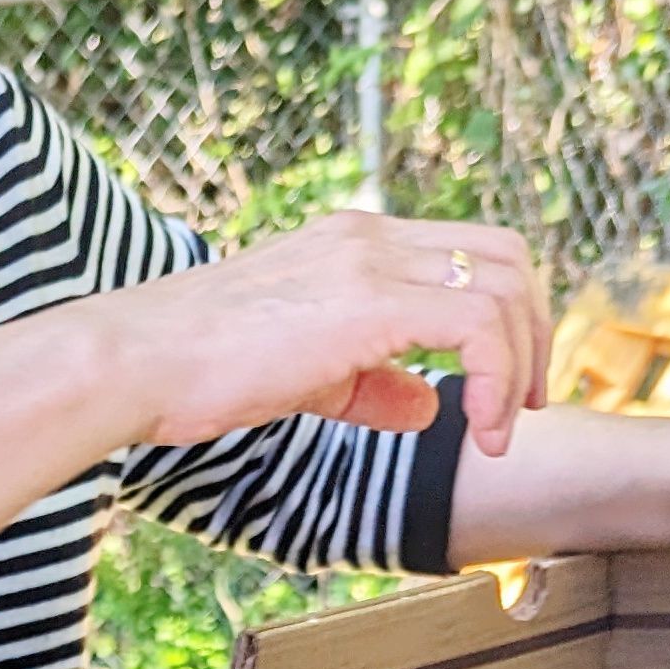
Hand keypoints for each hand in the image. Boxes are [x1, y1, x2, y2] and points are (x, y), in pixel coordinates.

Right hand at [80, 210, 549, 457]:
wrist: (134, 360)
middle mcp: (366, 235)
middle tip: (523, 406)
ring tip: (498, 430)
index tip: (503, 388)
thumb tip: (430, 404)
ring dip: (523, 363)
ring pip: (504, 286)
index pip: (468, 251)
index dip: (507, 316)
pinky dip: (499, 382)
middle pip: (506, 256)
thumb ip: (372, 382)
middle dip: (535, 334)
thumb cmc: (196, 369)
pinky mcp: (367, 300)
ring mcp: (367, 259)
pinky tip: (476, 433)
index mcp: (350, 239)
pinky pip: (477, 326)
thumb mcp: (303, 372)